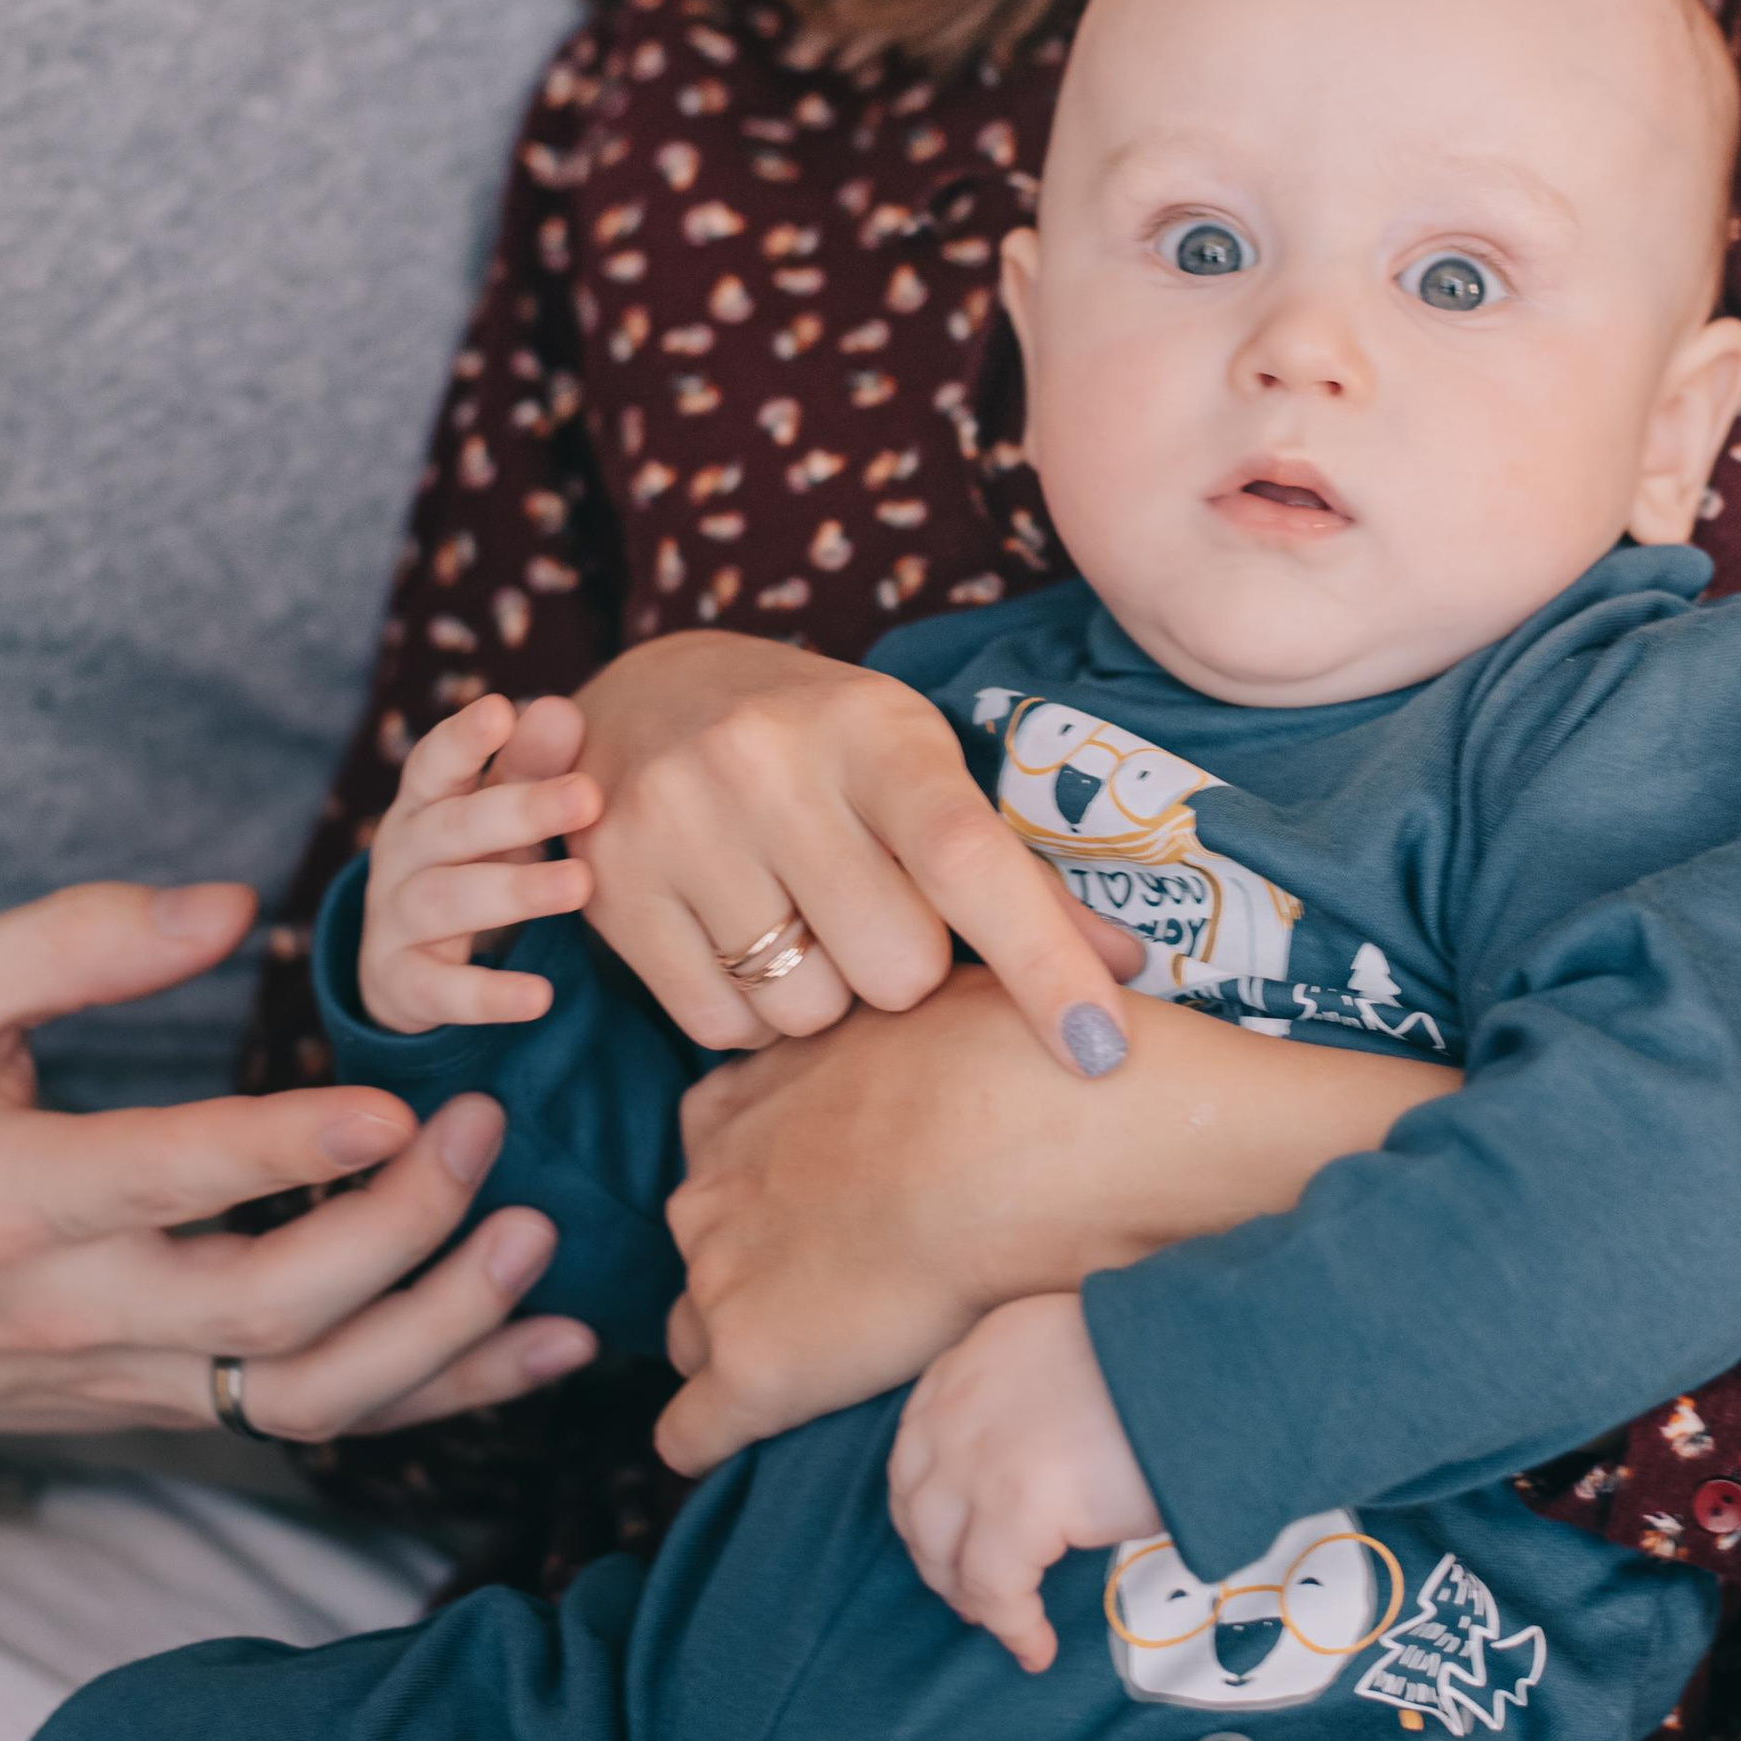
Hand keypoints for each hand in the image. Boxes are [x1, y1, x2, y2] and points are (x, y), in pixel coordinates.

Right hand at [0, 885, 597, 1458]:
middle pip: (264, 1308)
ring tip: (537, 1235)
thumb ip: (70, 940)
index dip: (283, 1149)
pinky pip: (329, 1423)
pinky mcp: (180, 1409)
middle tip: (485, 1125)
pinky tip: (551, 1341)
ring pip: (311, 1399)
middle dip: (399, 1229)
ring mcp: (135, 1376)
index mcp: (3, 1198)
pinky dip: (452, 1392)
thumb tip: (231, 907)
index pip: (162, 1181)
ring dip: (444, 1331)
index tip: (392, 1101)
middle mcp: (75, 1308)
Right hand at [360, 695, 601, 1034]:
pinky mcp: (404, 985)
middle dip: (518, 810)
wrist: (409, 968)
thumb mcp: (500, 817)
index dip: (462, 739)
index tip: (500, 712)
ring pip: (444, 901)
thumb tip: (562, 709)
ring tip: (579, 886)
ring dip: (513, 892)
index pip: (433, 764)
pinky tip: (540, 997)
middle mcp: (401, 855)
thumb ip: (530, 766)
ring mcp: (394, 921)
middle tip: (587, 797)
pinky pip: (440, 990)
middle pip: (451, 827)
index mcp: (424, 804)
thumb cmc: (473, 865)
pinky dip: (487, 994)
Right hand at [571, 635, 1136, 1069]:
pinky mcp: (610, 884)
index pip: (967, 859)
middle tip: (873, 915)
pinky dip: (748, 1016)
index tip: (1102, 1048)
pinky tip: (738, 942)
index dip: (1043, 962)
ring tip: (798, 921)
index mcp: (872, 729)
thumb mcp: (918, 768)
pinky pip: (718, 1027)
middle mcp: (767, 764)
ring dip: (823, 999)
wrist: (645, 692)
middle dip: (904, 972)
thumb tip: (1129, 968)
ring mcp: (678, 821)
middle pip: (895, 967)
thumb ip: (1015, 870)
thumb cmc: (820, 746)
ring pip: (806, 1012)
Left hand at [653, 961, 1457, 1477]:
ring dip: (746, 1348)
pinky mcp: (755, 1369)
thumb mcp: (941, 995)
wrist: (1048, 1140)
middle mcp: (712, 1183)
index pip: (717, 1149)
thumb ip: (902, 1032)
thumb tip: (941, 1032)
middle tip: (853, 1279)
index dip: (772, 1181)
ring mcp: (722, 1278)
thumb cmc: (1020, 1054)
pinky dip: (713, 1439)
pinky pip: (690, 1430)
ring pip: (694, 1332)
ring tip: (832, 1364)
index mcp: (748, 1098)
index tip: (835, 1198)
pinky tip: (752, 1443)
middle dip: (754, 1264)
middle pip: (702, 1241)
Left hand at [890, 1297, 1159, 1671]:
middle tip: (972, 1592)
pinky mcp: (1015, 1507)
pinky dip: (1014, 1628)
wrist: (1213, 1369)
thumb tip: (1043, 1462)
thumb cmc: (1171, 1365)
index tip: (951, 1537)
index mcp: (978, 1354)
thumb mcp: (1081, 1351)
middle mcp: (959, 1403)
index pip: (918, 1443)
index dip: (927, 1502)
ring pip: (944, 1552)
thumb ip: (1038, 1392)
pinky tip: (1037, 1648)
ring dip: (969, 1595)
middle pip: (916, 1502)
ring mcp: (978, 1457)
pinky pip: (996, 1591)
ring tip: (1005, 1621)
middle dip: (939, 1555)